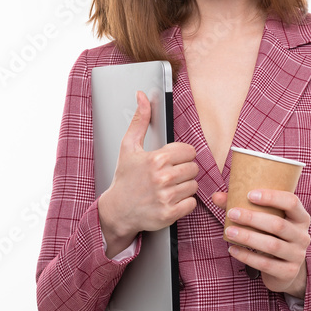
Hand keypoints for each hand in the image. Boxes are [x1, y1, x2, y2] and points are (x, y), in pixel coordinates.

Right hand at [98, 91, 198, 254]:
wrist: (117, 211)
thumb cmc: (124, 179)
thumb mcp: (128, 147)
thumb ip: (140, 120)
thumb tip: (142, 96)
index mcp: (156, 159)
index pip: (189, 151)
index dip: (182, 155)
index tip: (172, 160)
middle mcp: (162, 177)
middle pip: (194, 168)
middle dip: (184, 171)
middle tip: (170, 175)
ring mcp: (166, 197)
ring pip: (194, 185)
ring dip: (185, 187)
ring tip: (169, 187)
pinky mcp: (170, 214)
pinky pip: (192, 203)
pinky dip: (184, 203)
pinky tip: (171, 199)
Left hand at [212, 189, 310, 296]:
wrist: (285, 269)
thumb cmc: (272, 237)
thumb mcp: (265, 221)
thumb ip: (243, 206)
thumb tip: (216, 196)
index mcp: (301, 217)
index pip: (292, 202)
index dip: (272, 197)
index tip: (250, 195)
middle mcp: (303, 236)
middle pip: (278, 224)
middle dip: (252, 218)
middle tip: (232, 213)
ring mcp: (297, 255)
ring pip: (272, 245)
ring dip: (248, 237)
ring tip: (229, 232)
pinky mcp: (288, 272)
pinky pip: (266, 264)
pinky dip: (247, 256)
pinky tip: (232, 250)